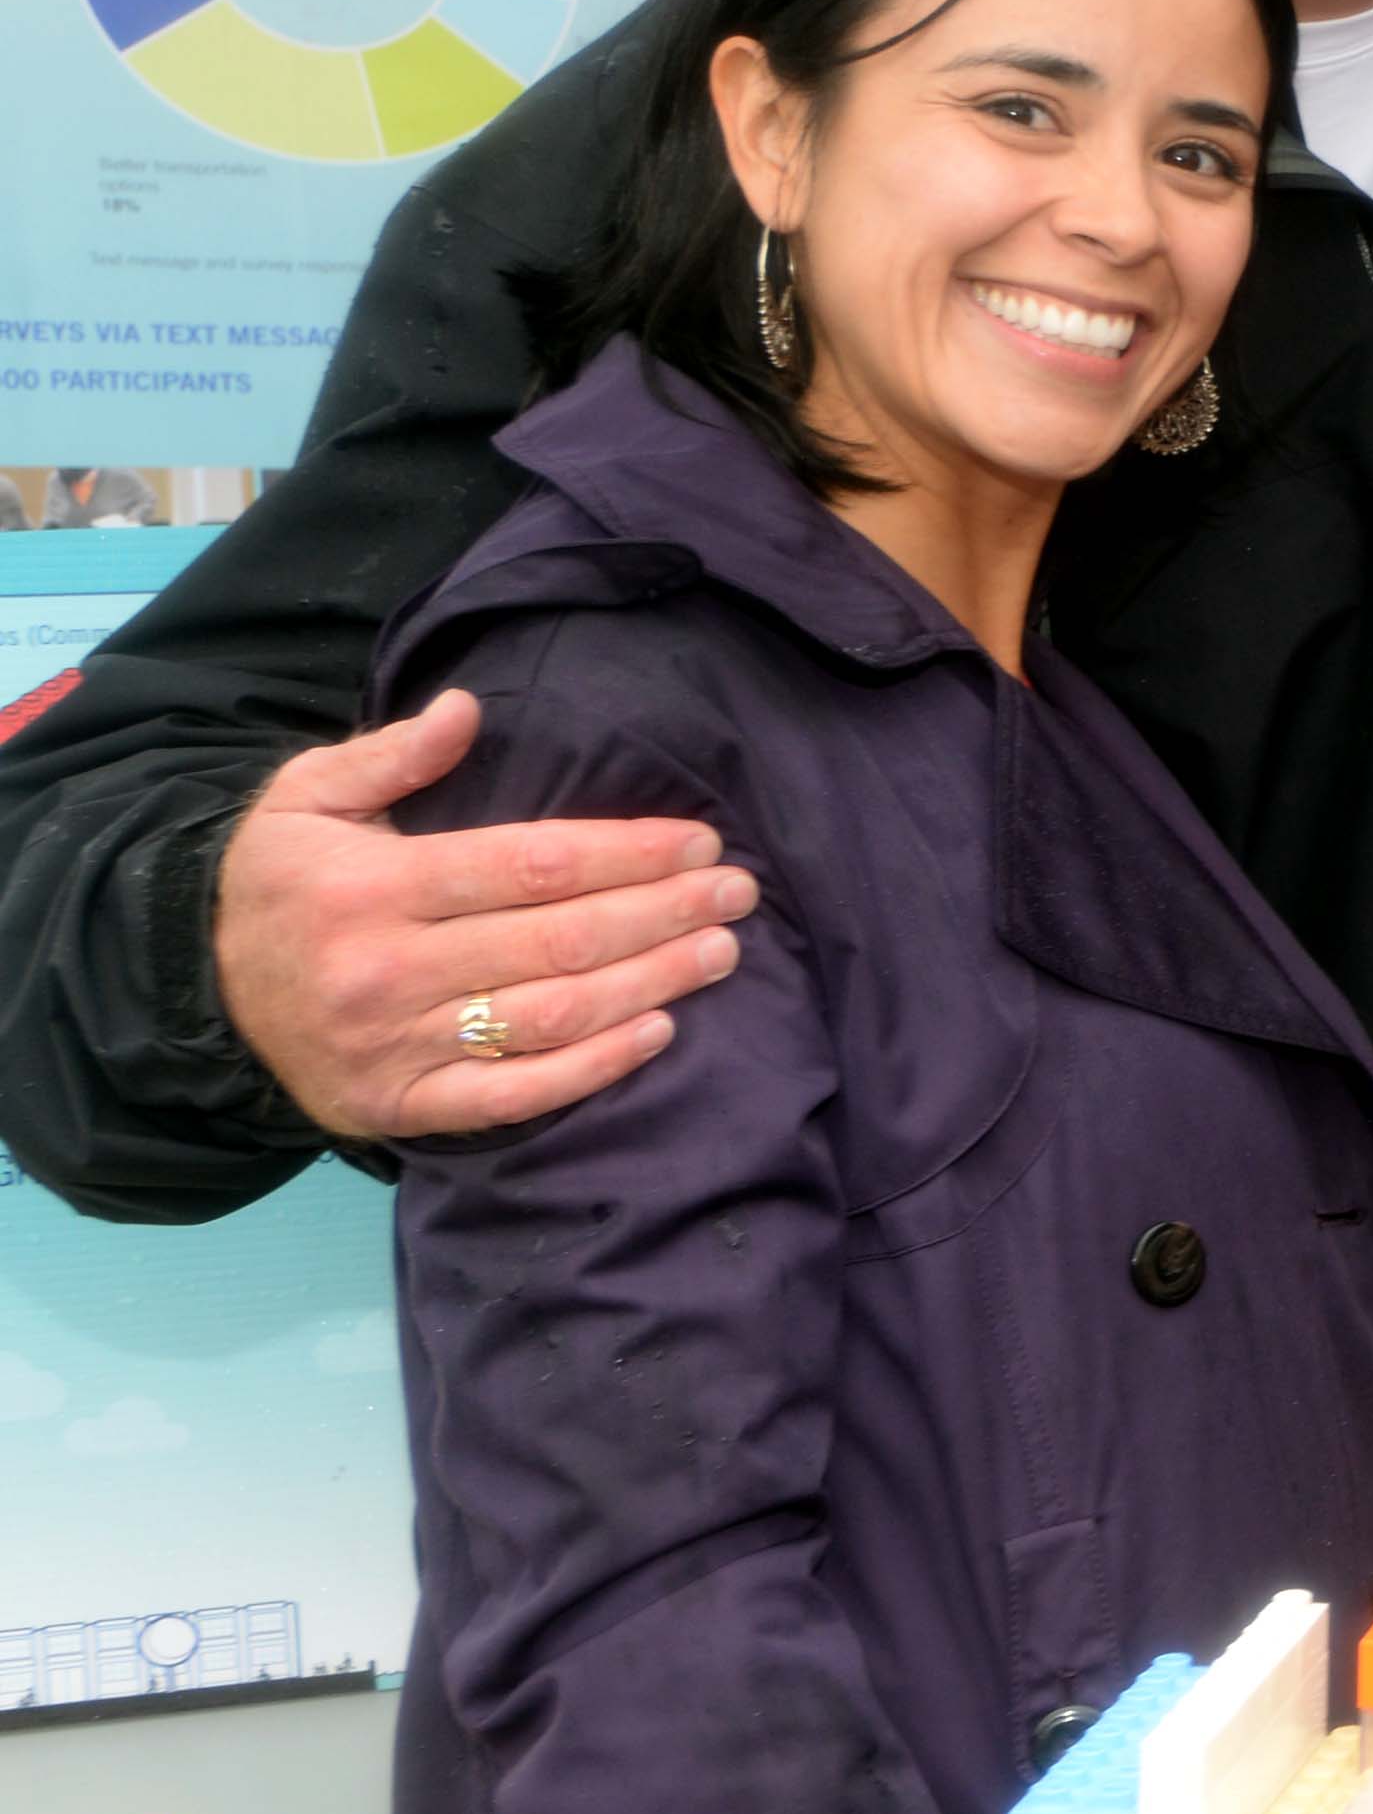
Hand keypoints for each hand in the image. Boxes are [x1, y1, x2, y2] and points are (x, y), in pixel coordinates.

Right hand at [214, 691, 757, 1143]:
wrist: (195, 990)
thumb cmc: (274, 883)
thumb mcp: (306, 799)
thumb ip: (390, 755)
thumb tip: (468, 708)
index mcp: (372, 888)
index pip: (530, 865)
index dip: (627, 853)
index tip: (698, 841)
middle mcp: (385, 969)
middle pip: (558, 940)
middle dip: (662, 912)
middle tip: (736, 893)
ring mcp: (395, 1046)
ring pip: (550, 1017)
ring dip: (650, 984)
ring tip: (719, 952)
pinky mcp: (400, 1105)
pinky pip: (514, 1095)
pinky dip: (594, 1068)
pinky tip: (659, 1031)